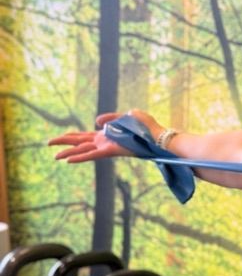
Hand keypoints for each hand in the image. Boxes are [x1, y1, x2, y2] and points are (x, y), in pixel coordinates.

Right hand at [49, 109, 164, 162]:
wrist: (158, 136)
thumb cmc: (146, 126)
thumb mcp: (128, 115)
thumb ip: (111, 117)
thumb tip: (97, 122)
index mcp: (105, 134)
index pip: (83, 135)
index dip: (71, 136)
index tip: (59, 137)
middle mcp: (103, 141)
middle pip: (79, 142)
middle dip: (63, 143)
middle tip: (48, 143)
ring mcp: (106, 146)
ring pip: (83, 150)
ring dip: (68, 153)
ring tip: (55, 156)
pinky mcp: (111, 151)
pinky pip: (93, 154)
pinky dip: (80, 157)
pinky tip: (68, 160)